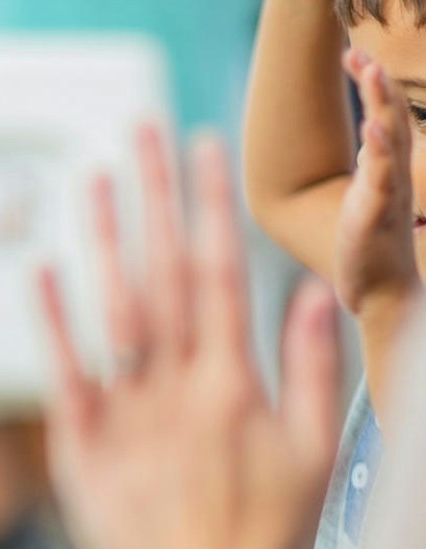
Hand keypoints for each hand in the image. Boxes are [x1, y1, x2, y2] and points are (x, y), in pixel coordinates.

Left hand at [37, 128, 340, 548]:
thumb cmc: (260, 531)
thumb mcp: (312, 450)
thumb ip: (309, 370)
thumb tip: (305, 295)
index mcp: (234, 385)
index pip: (221, 274)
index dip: (210, 208)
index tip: (205, 152)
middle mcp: (177, 390)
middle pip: (163, 274)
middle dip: (156, 199)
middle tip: (144, 133)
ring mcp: (127, 414)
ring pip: (113, 310)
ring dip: (103, 240)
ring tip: (94, 177)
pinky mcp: (82, 445)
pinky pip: (63, 371)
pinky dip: (52, 321)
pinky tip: (42, 268)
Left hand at [337, 50, 423, 331]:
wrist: (383, 295)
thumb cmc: (374, 247)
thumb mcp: (371, 198)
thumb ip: (374, 167)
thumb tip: (372, 136)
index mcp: (389, 172)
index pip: (387, 119)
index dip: (376, 87)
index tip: (356, 54)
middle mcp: (393, 179)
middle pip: (392, 121)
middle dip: (378, 86)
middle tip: (360, 52)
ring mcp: (387, 195)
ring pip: (390, 143)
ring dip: (382, 106)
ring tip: (371, 73)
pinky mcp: (374, 217)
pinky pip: (379, 181)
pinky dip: (378, 154)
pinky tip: (372, 130)